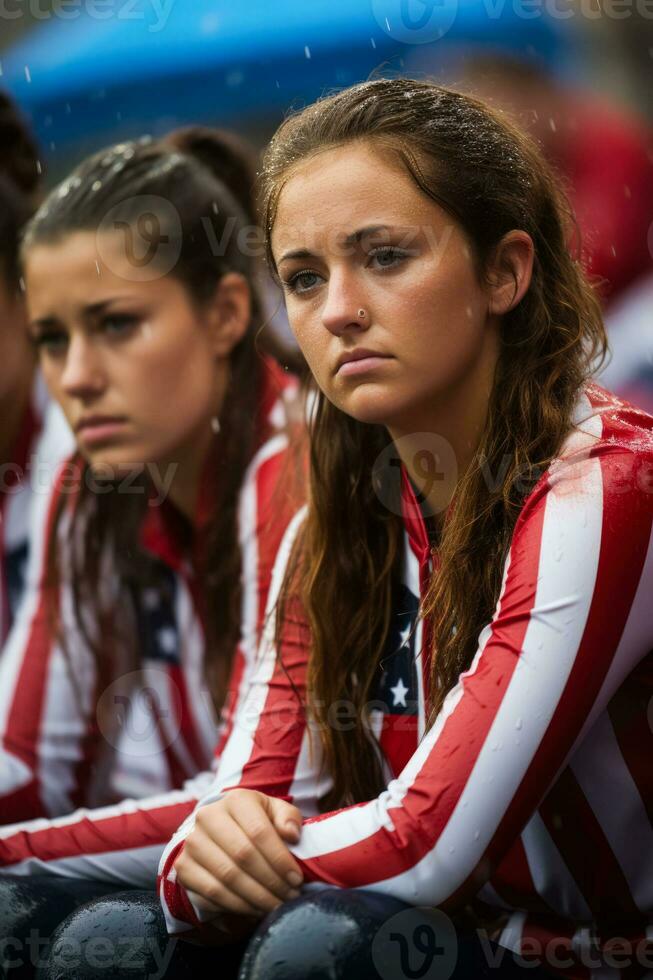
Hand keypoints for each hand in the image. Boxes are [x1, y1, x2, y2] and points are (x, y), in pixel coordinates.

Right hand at [174, 789, 304, 918]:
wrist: (220, 832)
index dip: (280, 859)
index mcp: (235, 800)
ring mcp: (192, 843)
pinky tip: (256, 909)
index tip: (297, 878)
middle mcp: (208, 818)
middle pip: (243, 855)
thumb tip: (291, 834)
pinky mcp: (184, 868)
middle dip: (271, 882)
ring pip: (227, 877)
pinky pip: (211, 894)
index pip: (259, 831)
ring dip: (256, 897)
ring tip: (276, 906)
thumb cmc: (256, 822)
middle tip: (289, 896)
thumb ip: (289, 818)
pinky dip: (237, 906)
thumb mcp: (275, 812)